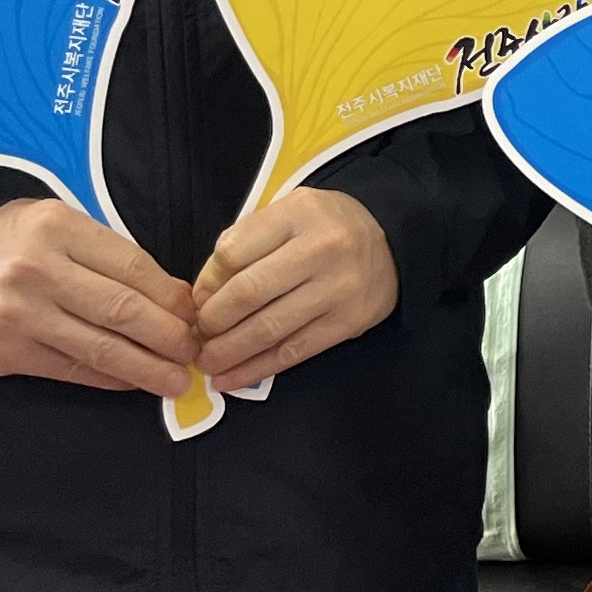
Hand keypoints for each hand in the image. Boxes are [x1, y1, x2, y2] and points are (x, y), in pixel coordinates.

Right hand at [0, 198, 196, 396]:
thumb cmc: (15, 245)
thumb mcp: (61, 228)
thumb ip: (112, 258)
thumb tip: (176, 301)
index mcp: (56, 228)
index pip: (134, 269)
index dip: (173, 299)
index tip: (197, 317)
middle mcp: (34, 271)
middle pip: (122, 311)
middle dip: (169, 338)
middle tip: (196, 354)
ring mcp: (16, 315)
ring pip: (100, 349)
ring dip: (146, 369)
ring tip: (176, 380)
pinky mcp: (3, 353)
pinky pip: (71, 370)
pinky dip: (109, 378)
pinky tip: (132, 381)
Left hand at [191, 188, 397, 389]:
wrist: (394, 244)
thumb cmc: (326, 228)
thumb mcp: (288, 213)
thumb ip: (247, 242)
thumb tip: (204, 294)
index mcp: (299, 213)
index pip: (234, 251)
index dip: (207, 282)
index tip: (197, 300)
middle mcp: (321, 249)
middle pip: (249, 292)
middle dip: (213, 320)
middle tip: (198, 334)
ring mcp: (338, 288)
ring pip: (269, 328)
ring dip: (228, 351)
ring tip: (207, 362)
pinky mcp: (348, 323)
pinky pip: (293, 351)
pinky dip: (256, 369)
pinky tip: (231, 378)